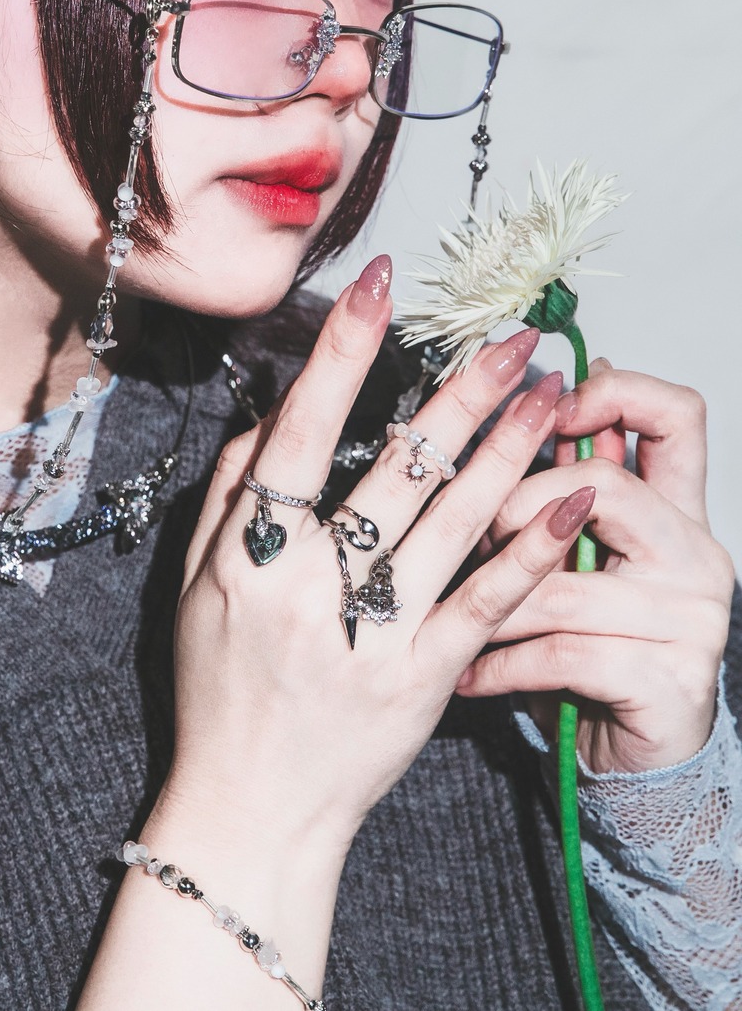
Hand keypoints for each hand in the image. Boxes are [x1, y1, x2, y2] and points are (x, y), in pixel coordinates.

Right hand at [138, 256, 592, 991]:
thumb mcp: (194, 584)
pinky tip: (569, 496)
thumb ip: (232, 492)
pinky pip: (484, 602)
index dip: (340, 352)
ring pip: (451, 524)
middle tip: (515, 335)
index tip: (380, 285)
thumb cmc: (218, 688)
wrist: (249, 812)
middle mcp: (309, 590)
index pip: (299, 433)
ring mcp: (372, 638)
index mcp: (247, 556)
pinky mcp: (423, 681)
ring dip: (507, 448)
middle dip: (461, 392)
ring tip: (552, 390)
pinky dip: (530, 546)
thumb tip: (278, 408)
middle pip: (395, 469)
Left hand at [457, 359, 734, 773]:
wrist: (626, 757)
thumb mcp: (573, 558)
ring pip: (564, 585)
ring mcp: (694, 620)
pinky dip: (503, 665)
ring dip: (492, 604)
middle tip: (473, 540)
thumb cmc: (587, 644)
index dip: (613, 392)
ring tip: (451, 613)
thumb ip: (562, 486)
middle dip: (518, 509)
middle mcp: (698, 554)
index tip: (548, 406)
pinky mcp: (671, 682)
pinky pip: (563, 654)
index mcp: (679, 510)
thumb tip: (534, 397)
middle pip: (606, 487)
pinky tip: (469, 674)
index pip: (676, 415)